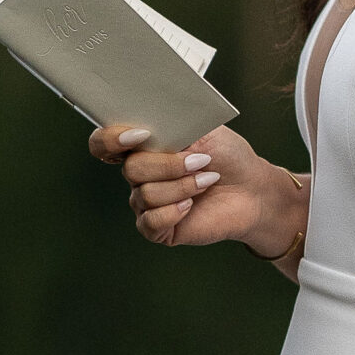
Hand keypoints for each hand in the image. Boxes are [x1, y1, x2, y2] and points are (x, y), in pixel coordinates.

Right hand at [88, 125, 305, 255]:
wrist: (252, 190)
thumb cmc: (228, 157)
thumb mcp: (204, 130)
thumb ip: (174, 125)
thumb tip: (150, 124)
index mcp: (142, 148)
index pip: (103, 143)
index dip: (111, 139)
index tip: (140, 135)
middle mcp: (139, 176)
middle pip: (131, 169)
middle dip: (169, 165)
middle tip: (202, 161)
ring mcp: (145, 204)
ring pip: (146, 194)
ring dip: (182, 186)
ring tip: (207, 181)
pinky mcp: (157, 229)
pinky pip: (150, 222)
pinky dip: (174, 211)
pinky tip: (191, 206)